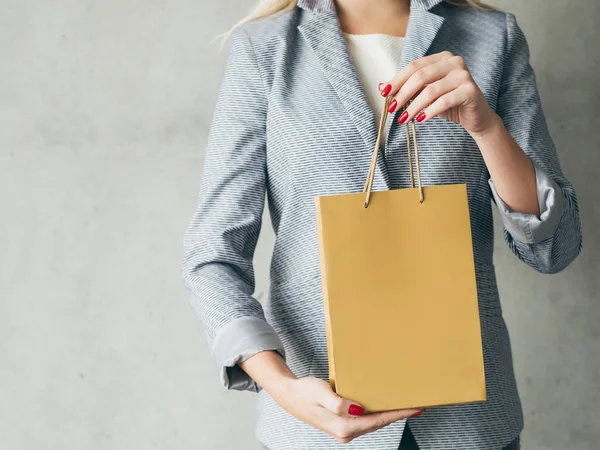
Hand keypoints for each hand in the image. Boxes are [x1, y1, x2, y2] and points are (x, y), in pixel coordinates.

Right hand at [271, 376, 422, 443]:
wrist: (289, 396)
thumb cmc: (304, 392)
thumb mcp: (320, 392)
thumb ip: (337, 403)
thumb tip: (357, 410)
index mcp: (343, 426)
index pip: (377, 420)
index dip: (398, 414)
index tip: (415, 409)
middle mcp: (345, 432)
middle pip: (378, 424)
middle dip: (398, 415)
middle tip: (418, 405)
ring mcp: (344, 430)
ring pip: (373, 423)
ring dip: (389, 415)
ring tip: (405, 406)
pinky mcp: (342, 424)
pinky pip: (366, 420)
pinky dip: (378, 414)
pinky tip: (384, 407)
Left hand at [379, 51, 497, 138]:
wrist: (475, 117)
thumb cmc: (449, 104)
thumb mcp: (425, 95)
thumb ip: (407, 89)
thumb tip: (382, 87)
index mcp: (442, 58)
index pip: (414, 67)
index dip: (398, 80)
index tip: (384, 94)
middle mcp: (454, 62)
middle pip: (421, 76)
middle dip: (403, 94)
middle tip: (392, 109)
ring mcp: (463, 75)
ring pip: (431, 90)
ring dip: (414, 106)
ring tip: (404, 119)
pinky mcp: (470, 90)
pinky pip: (444, 101)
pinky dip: (430, 111)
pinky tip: (421, 120)